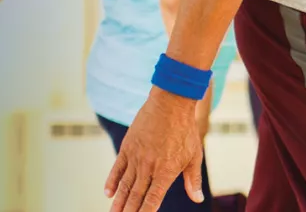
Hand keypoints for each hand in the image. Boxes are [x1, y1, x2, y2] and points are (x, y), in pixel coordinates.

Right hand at [106, 89, 203, 210]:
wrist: (170, 104)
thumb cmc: (185, 131)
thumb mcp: (194, 156)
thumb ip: (193, 180)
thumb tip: (197, 199)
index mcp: (166, 172)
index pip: (153, 199)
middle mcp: (149, 167)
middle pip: (136, 195)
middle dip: (128, 211)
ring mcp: (136, 157)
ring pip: (124, 185)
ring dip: (118, 202)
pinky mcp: (127, 147)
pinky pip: (117, 168)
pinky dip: (112, 182)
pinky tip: (108, 193)